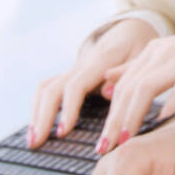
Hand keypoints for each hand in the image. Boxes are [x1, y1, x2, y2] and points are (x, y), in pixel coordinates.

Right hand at [28, 19, 158, 147]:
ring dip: (36, 114)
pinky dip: (39, 108)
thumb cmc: (138, 47)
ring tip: (32, 141)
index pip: (76, 85)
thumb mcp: (141, 55)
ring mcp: (73, 71)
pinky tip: (38, 127)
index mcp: (100, 60)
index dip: (68, 109)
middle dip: (42, 116)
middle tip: (37, 144)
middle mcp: (81, 65)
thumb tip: (106, 93)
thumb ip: (127, 73)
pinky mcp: (70, 77)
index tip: (62, 132)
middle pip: (52, 88)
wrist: (130, 31)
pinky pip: (48, 90)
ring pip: (45, 88)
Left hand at [96, 19, 174, 153]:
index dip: (109, 113)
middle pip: (127, 89)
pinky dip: (167, 111)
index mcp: (153, 51)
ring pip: (144, 89)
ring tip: (124, 142)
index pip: (122, 85)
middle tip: (105, 148)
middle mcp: (162, 53)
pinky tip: (160, 128)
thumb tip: (106, 81)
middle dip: (113, 121)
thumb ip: (137, 67)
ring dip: (131, 118)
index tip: (102, 140)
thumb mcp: (168, 54)